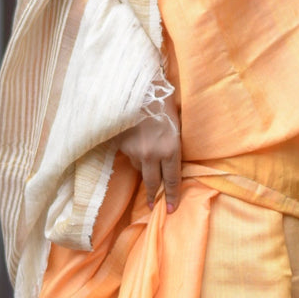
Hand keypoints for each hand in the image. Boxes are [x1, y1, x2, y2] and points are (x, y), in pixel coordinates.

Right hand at [117, 93, 181, 212]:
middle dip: (153, 195)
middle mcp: (152, 154)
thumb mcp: (177, 125)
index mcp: (171, 149)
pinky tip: (135, 139)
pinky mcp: (121, 144)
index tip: (171, 209)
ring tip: (146, 150)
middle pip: (152, 182)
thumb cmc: (164, 103)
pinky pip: (128, 155)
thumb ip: (174, 145)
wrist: (139, 88)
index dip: (171, 196)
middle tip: (153, 205)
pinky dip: (132, 151)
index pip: (171, 180)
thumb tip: (173, 160)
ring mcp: (134, 150)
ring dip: (143, 165)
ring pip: (138, 167)